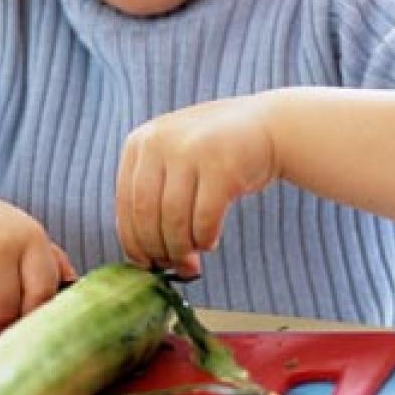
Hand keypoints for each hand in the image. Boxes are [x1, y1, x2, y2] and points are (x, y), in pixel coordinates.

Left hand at [116, 95, 277, 276]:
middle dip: (157, 249)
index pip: (126, 202)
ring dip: (181, 249)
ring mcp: (191, 151)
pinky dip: (204, 238)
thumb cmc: (216, 154)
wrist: (268, 127)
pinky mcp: (222, 166)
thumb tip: (139, 255)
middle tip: (172, 267)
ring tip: (191, 260)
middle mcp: (160, 142)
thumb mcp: (173, 158)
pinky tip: (209, 242)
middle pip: (146, 213)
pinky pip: (204, 218)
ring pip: (174, 219)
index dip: (133, 240)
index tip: (144, 263)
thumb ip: (153, 192)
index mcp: (140, 142)